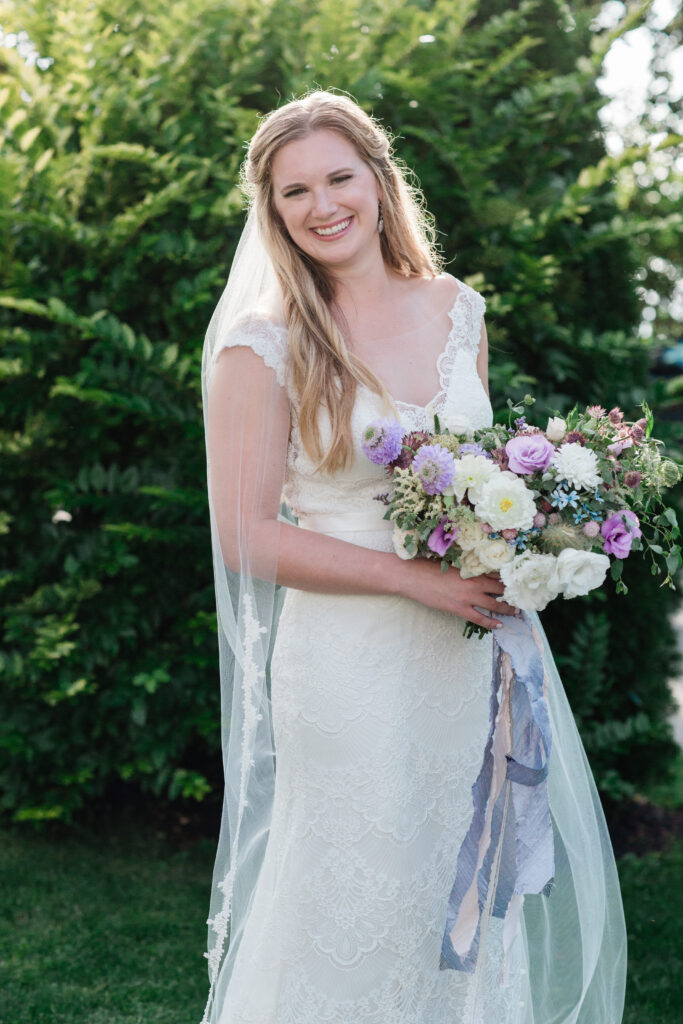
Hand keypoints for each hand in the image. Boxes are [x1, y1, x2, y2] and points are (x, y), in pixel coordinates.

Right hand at [397, 560, 517, 629]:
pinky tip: (499, 625)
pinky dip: (491, 622)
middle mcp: (474, 583)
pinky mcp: (459, 609)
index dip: (508, 579)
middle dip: (512, 594)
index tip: (518, 581)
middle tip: (522, 597)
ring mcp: (468, 597)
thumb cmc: (428, 568)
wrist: (413, 577)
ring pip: (494, 604)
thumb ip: (464, 569)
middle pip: (500, 589)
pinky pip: (480, 618)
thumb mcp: (450, 565)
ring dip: (507, 608)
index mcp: (471, 570)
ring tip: (516, 611)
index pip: (496, 574)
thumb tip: (474, 570)